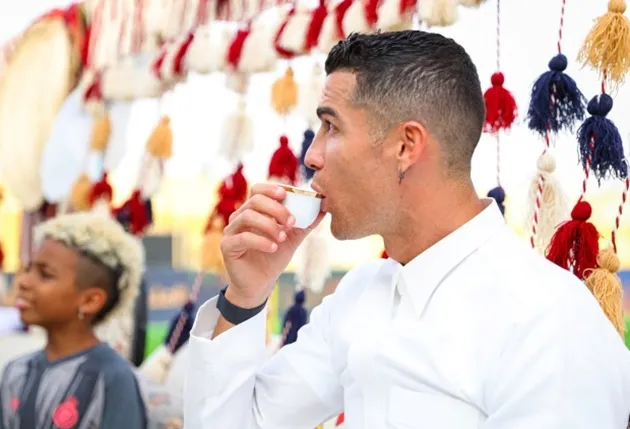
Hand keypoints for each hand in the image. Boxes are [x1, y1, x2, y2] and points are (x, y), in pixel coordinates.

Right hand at [220, 183, 324, 307]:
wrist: (260, 284)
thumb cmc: (273, 258)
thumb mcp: (293, 238)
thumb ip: (305, 224)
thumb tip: (323, 209)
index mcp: (253, 211)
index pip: (258, 190)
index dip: (271, 189)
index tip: (286, 195)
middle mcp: (240, 217)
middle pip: (254, 200)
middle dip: (276, 209)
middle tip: (292, 222)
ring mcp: (231, 231)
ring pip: (247, 216)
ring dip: (269, 225)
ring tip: (283, 237)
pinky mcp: (227, 246)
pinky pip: (243, 238)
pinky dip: (261, 241)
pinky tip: (273, 248)